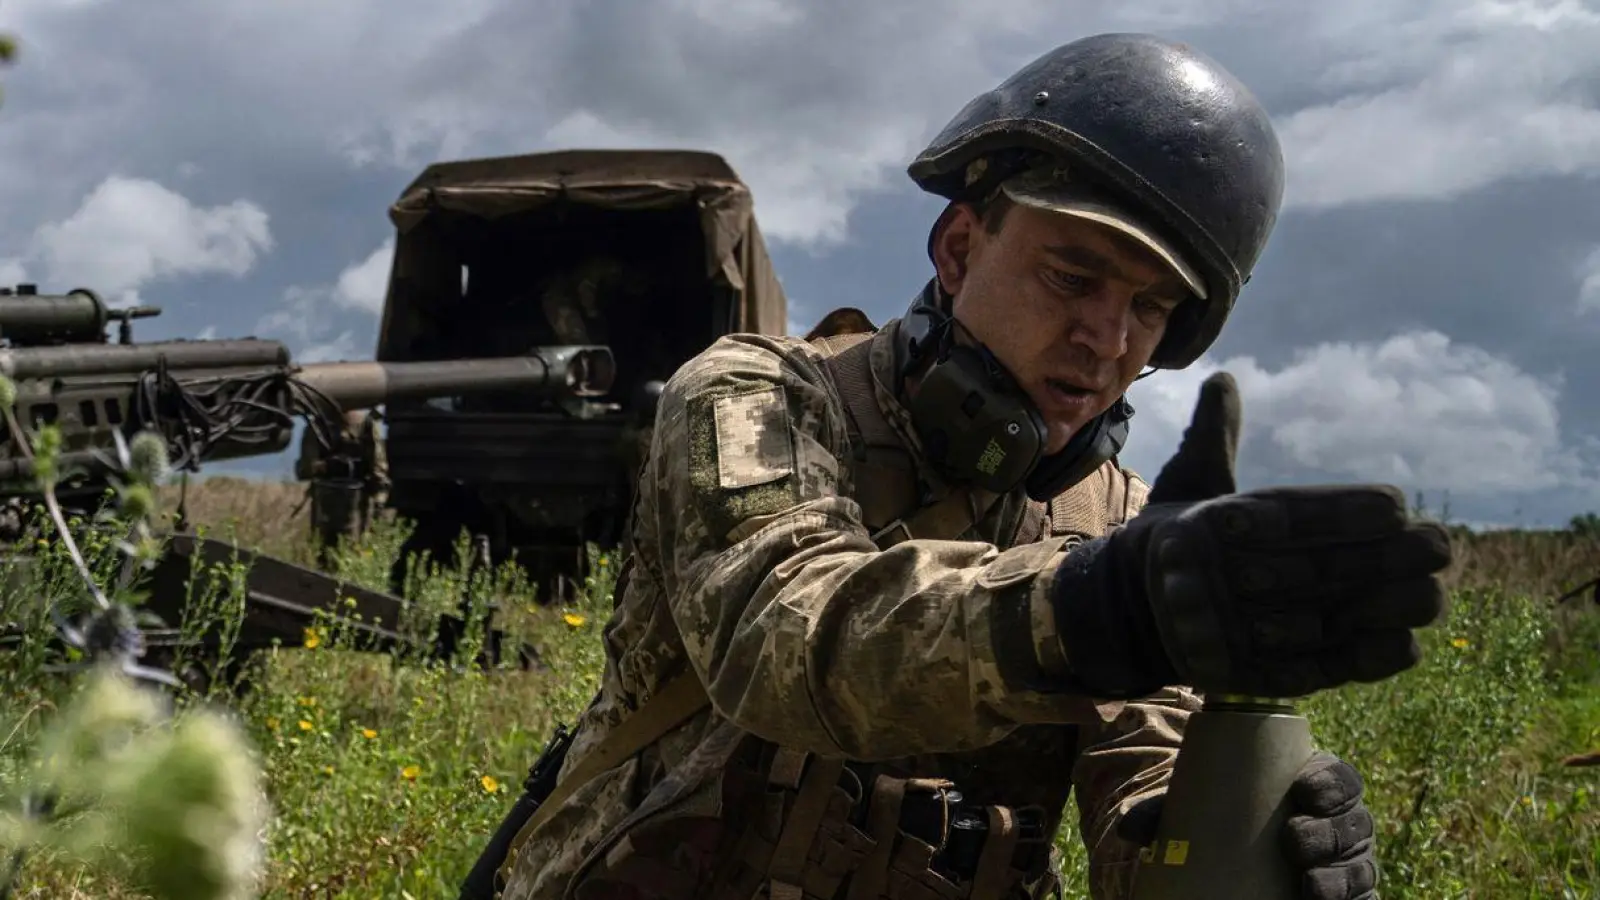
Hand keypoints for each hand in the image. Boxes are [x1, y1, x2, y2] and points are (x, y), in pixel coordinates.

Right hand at [1050, 371, 1452, 697]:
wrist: (1135, 611)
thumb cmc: (1184, 540)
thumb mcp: (1189, 483)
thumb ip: (1216, 437)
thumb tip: (1225, 378)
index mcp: (1203, 527)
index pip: (1284, 516)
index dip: (1344, 511)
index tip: (1399, 504)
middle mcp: (1214, 581)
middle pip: (1311, 571)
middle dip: (1382, 560)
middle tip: (1439, 546)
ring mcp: (1230, 633)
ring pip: (1320, 622)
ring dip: (1382, 610)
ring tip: (1434, 592)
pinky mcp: (1246, 676)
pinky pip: (1313, 671)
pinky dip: (1360, 660)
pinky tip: (1406, 641)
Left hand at [1114, 751, 1378, 899]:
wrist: (1233, 864)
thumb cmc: (1221, 824)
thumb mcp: (1197, 810)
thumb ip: (1164, 813)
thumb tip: (1128, 828)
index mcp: (1314, 786)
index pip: (1339, 776)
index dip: (1331, 780)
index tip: (1302, 787)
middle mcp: (1340, 823)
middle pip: (1354, 823)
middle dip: (1331, 830)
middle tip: (1294, 838)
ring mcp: (1347, 863)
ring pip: (1361, 867)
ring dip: (1342, 874)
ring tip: (1310, 883)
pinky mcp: (1347, 897)